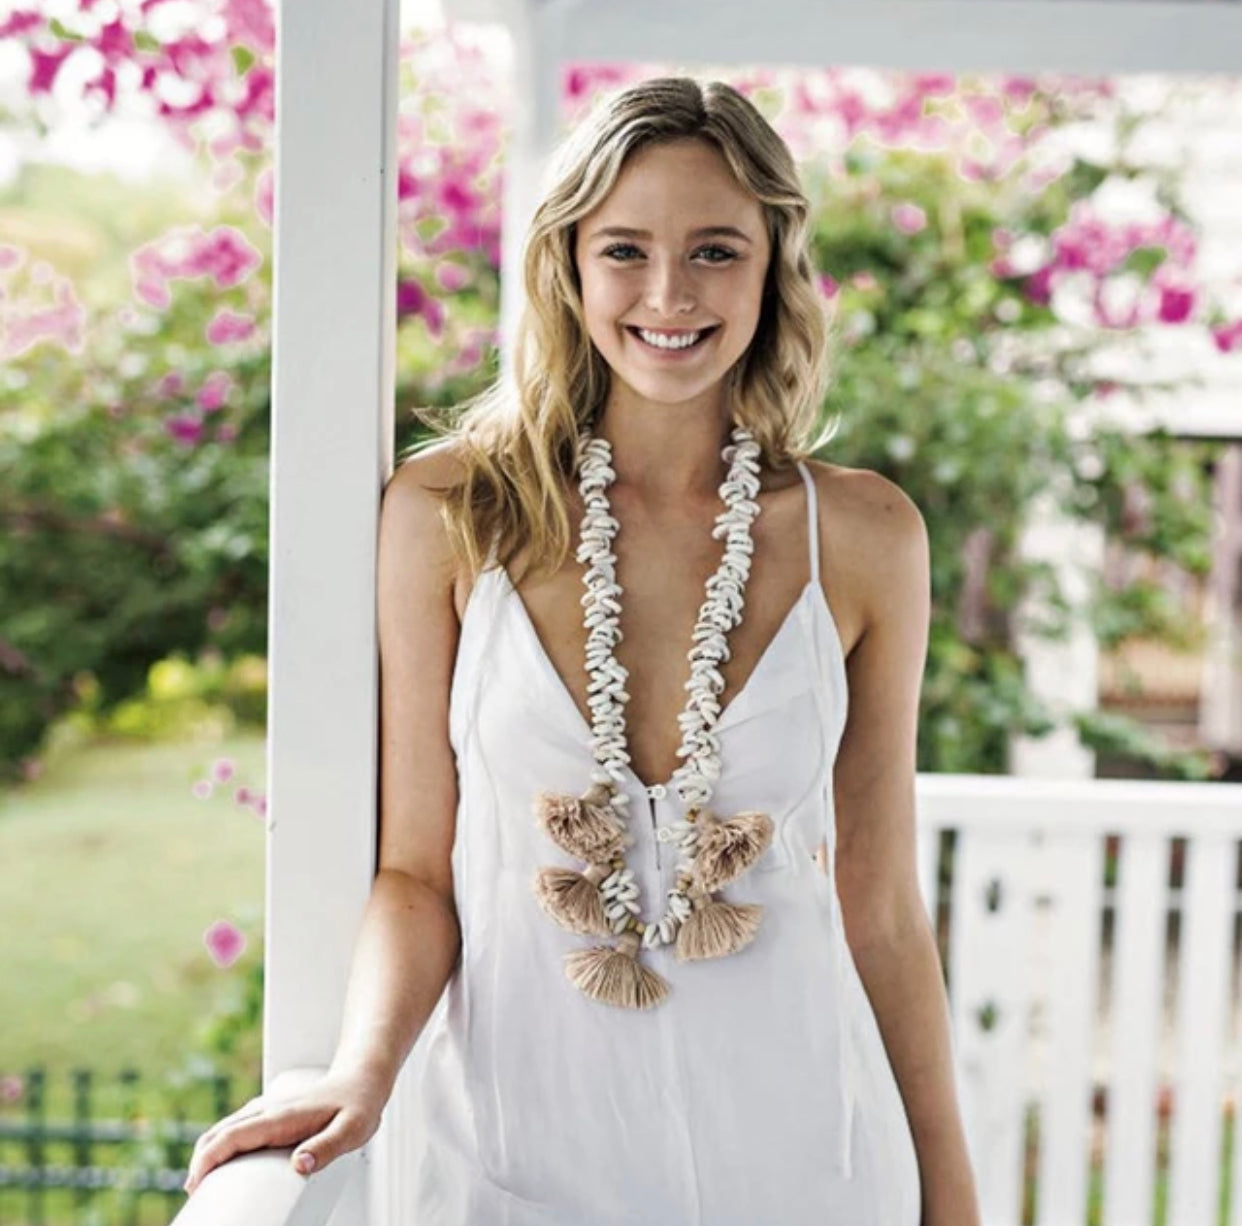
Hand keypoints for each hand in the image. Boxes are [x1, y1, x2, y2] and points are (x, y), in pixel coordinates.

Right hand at [182, 1067, 388, 1196]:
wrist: (363, 1080)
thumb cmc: (359, 1106)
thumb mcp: (352, 1130)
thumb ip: (326, 1148)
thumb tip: (299, 1165)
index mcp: (282, 1117)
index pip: (234, 1135)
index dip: (209, 1159)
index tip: (195, 1184)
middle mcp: (270, 1110)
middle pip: (220, 1132)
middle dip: (200, 1161)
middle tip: (193, 1195)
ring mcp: (268, 1109)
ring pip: (225, 1127)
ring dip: (207, 1152)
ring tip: (199, 1186)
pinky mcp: (271, 1113)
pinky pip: (236, 1127)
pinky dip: (218, 1144)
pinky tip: (220, 1163)